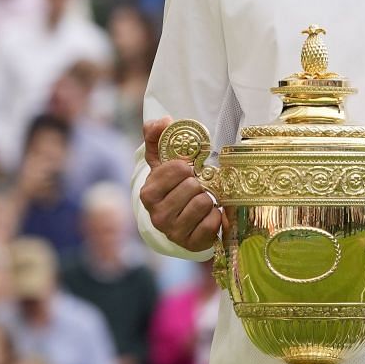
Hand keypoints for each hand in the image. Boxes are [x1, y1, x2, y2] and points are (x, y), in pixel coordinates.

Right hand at [139, 118, 221, 251]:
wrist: (179, 222)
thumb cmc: (172, 187)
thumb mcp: (161, 162)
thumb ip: (157, 137)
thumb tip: (162, 120)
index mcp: (148, 193)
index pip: (177, 169)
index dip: (188, 167)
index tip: (187, 170)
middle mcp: (157, 215)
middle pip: (193, 186)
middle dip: (200, 183)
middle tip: (197, 187)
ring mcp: (173, 231)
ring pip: (203, 203)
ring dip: (209, 199)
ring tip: (203, 200)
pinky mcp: (191, 243)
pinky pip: (212, 222)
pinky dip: (217, 216)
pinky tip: (209, 215)